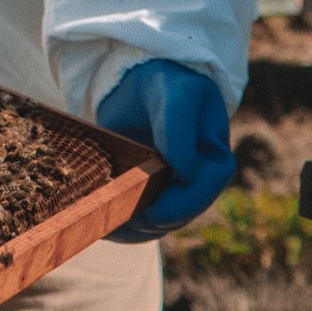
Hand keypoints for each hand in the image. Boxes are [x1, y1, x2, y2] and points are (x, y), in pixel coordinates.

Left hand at [97, 59, 235, 241]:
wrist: (138, 82)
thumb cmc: (165, 84)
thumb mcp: (174, 95)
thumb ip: (178, 127)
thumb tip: (186, 172)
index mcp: (215, 161)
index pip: (201, 195)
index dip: (177, 207)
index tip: (149, 212)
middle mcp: (197, 182)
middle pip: (176, 216)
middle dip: (148, 222)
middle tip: (114, 220)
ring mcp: (171, 190)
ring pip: (155, 225)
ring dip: (130, 229)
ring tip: (101, 220)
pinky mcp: (146, 192)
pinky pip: (136, 220)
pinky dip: (118, 224)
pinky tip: (96, 220)